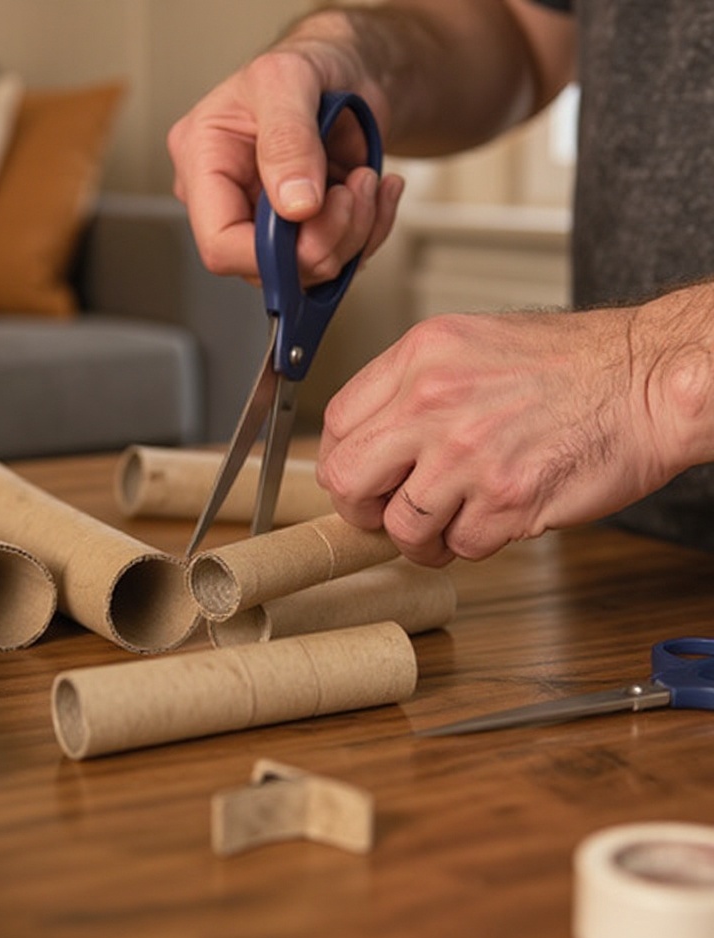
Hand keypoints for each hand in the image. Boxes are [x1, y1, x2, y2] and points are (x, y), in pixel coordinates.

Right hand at [167, 49, 404, 285]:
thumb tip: (294, 205)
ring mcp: (266, 224)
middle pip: (267, 266)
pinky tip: (375, 192)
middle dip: (325, 238)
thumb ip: (287, 139)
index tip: (313, 213)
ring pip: (307, 272)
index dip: (269, 250)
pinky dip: (370, 233)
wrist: (347, 71)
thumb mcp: (288, 78)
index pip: (219, 243)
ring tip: (366, 181)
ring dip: (355, 233)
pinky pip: (337, 262)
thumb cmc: (307, 64)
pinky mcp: (301, 236)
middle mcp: (229, 201)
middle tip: (353, 190)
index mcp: (203, 163)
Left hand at [316, 305, 700, 565]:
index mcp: (420, 358)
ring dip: (422, 538)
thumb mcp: (471, 344)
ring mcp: (469, 455)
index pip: (336, 425)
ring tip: (450, 522)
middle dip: (362, 509)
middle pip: (347, 480)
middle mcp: (434, 403)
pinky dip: (473, 543)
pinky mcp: (506, 500)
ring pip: (402, 527)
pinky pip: (460, 547)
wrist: (647, 380)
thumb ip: (411, 388)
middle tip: (386, 512)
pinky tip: (494, 517)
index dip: (342, 461)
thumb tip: (369, 440)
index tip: (360, 478)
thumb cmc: (570, 365)